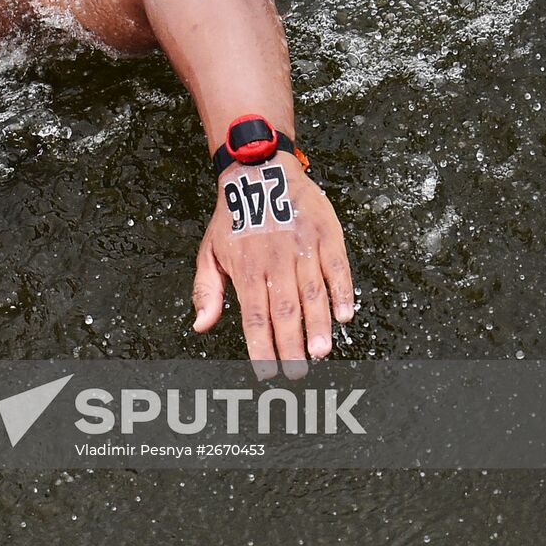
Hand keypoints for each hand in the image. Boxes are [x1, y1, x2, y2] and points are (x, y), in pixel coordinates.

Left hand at [191, 154, 352, 378]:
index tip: (266, 373)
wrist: (258, 171)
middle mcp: (275, 260)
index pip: (254, 317)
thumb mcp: (209, 252)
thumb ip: (206, 291)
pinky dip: (342, 292)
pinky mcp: (325, 234)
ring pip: (312, 292)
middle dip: (291, 345)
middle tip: (298, 373)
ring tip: (321, 352)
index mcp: (246, 269)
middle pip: (284, 310)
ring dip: (318, 325)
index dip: (260, 347)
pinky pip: (337, 267)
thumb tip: (200, 326)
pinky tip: (344, 315)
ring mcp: (302, 247)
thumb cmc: (232, 219)